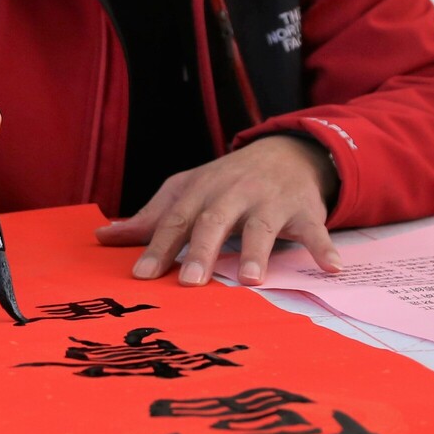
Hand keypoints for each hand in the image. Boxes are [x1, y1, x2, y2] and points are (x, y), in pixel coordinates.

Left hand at [93, 135, 341, 287]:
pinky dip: (324, 247)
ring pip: (262, 226)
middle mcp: (234, 193)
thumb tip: (101, 236)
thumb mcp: (186, 191)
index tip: (142, 275)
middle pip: (214, 221)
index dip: (158, 246)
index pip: (175, 220)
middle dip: (202, 250)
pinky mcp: (304, 209)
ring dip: (257, 251)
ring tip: (251, 279)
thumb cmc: (225, 182)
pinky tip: (332, 268)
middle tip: (190, 282)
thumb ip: (150, 218)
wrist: (283, 151)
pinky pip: (316, 229)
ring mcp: (270, 201)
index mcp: (201, 191)